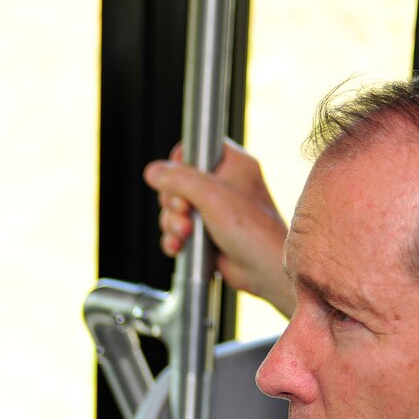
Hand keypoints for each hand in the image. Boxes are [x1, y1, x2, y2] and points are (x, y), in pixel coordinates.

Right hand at [144, 140, 293, 317]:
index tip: (176, 179)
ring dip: (172, 223)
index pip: (196, 149)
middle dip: (173, 202)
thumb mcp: (211, 194)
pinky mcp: (207, 235)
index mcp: (232, 165)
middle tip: (185, 211)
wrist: (265, 269)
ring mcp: (214, 212)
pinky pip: (179, 231)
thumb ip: (179, 179)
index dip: (179, 163)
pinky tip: (179, 246)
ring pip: (175, 210)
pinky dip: (174, 239)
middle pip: (178, 182)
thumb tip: (153, 171)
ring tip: (186, 234)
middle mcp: (223, 186)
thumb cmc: (251, 229)